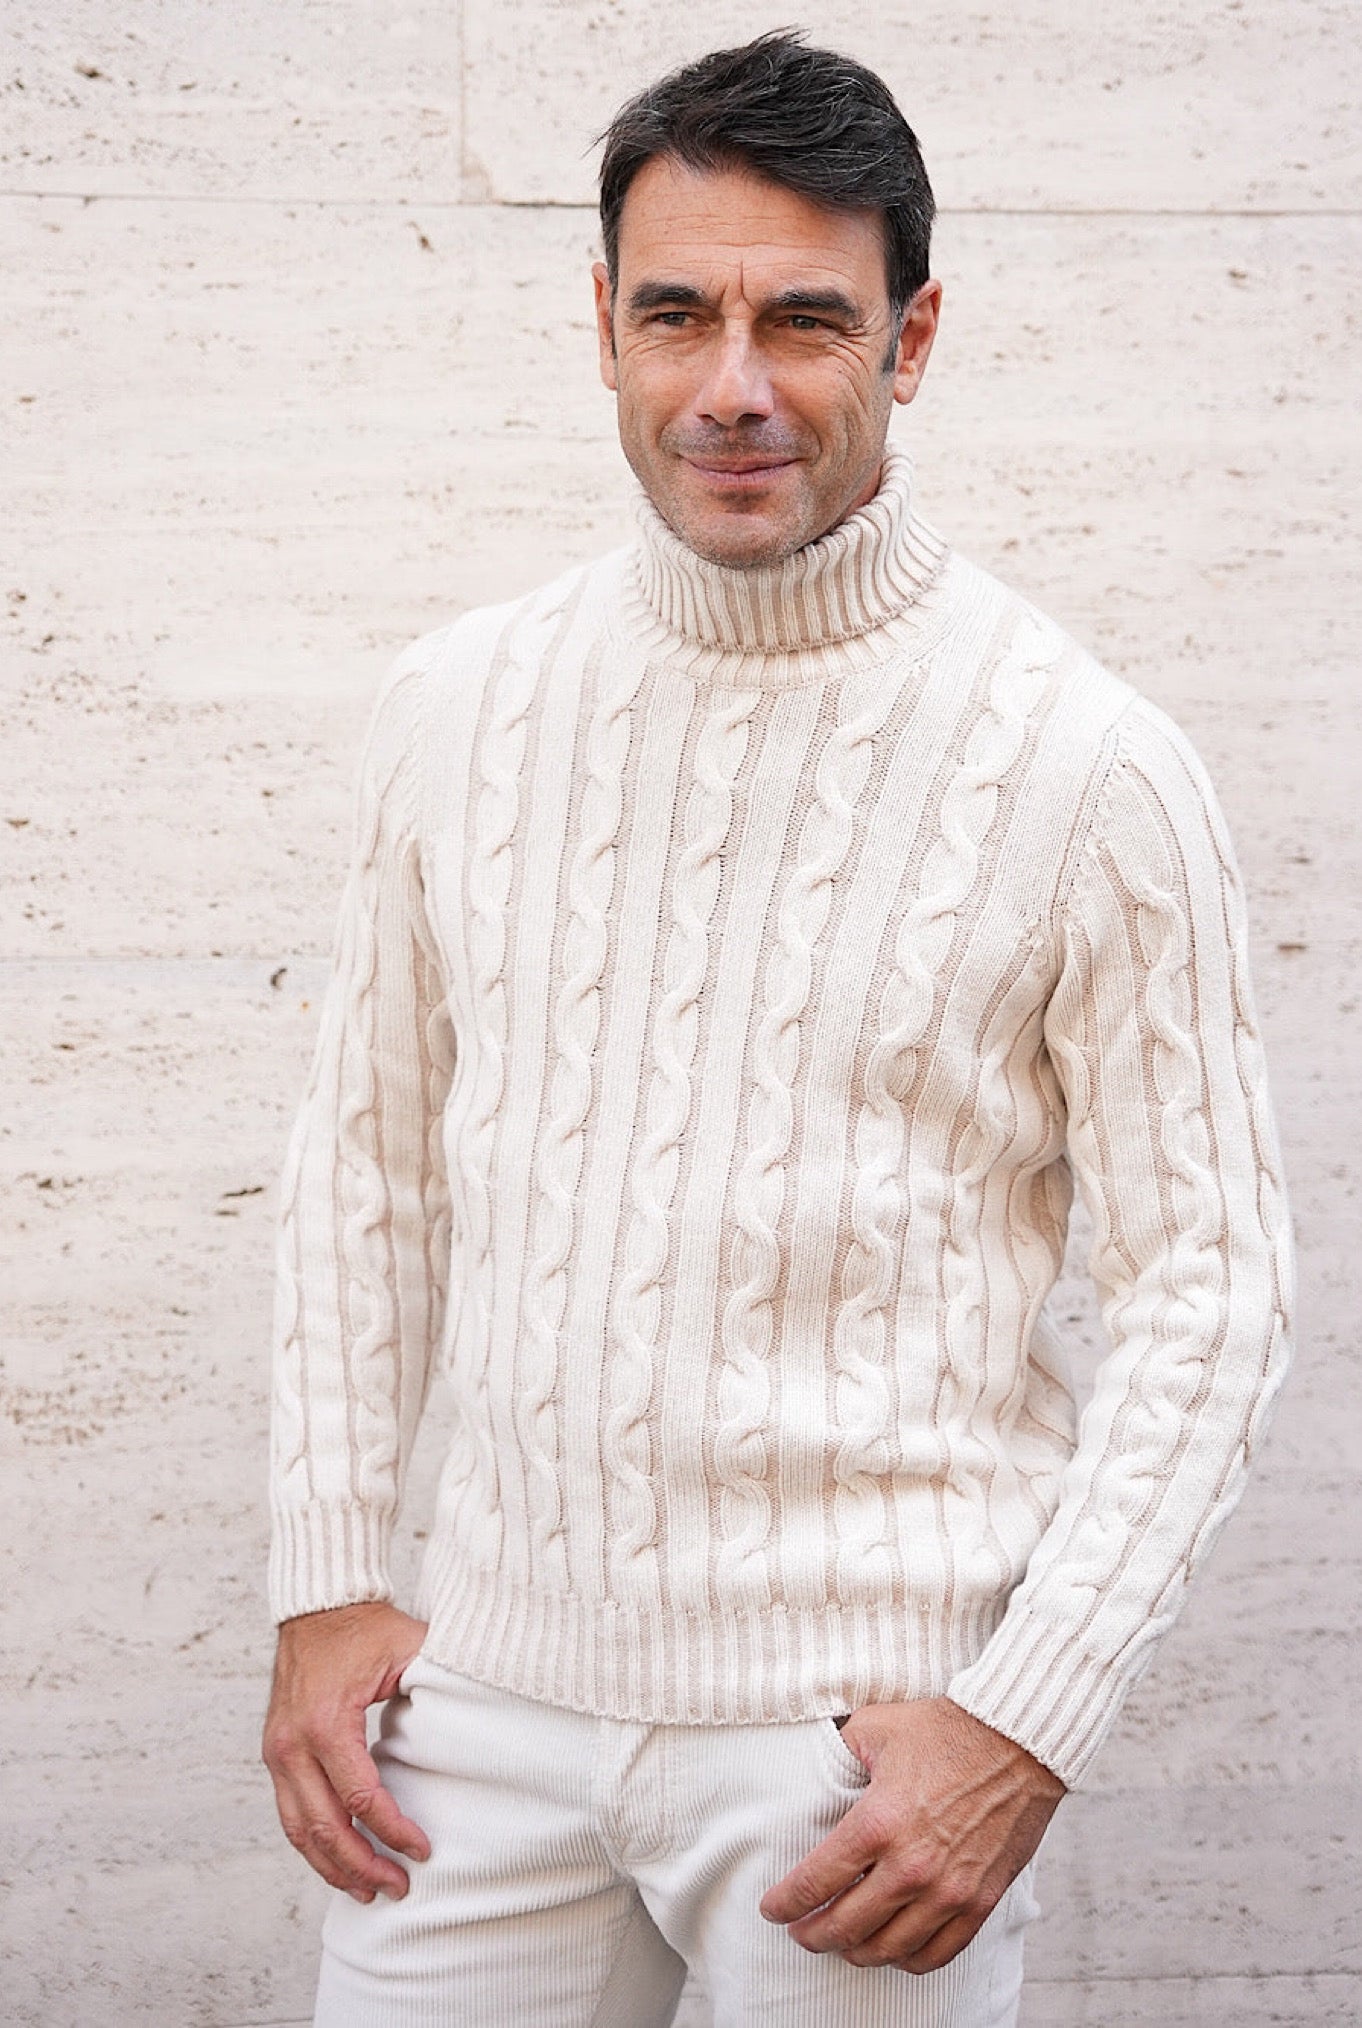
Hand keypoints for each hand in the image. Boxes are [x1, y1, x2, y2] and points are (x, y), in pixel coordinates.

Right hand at [262, 1600, 430, 1902]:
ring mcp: (278, 1751)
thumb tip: (476, 1714)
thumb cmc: (367, 1627)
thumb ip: (435, 1684)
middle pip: (324, 1827)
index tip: (422, 1850)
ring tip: (366, 1891)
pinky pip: (289, 1812)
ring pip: (299, 1830)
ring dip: (332, 1866)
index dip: (392, 1830)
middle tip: (397, 1888)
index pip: (360, 1797)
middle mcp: (293, 1744)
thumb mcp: (408, 1649)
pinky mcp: (275, 1752)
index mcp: (327, 1723)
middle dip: (362, 1865)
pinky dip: (312, 1842)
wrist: (318, 1605)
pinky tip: (338, 1861)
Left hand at [760, 1697, 1063, 1973]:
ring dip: (855, 1952)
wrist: (1018, 1741)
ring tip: (840, 1943)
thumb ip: (838, 1747)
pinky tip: (891, 1949)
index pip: (816, 1881)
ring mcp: (948, 1889)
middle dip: (812, 1935)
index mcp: (878, 1822)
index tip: (772, 1909)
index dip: (786, 1902)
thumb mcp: (877, 1726)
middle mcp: (911, 1865)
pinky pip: (937, 1953)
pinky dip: (907, 1959)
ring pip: (887, 1948)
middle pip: (846, 1925)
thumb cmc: (947, 1730)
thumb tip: (812, 1757)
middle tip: (799, 1931)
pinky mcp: (980, 1900)